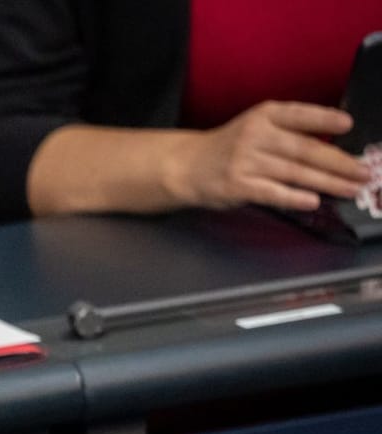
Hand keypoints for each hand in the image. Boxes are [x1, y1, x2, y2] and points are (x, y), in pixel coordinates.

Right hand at [173, 101, 367, 211]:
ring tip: (351, 189)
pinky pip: (272, 193)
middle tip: (363, 171)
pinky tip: (313, 201)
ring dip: (327, 182)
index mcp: (264, 116)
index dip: (325, 119)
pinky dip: (294, 198)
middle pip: (305, 149)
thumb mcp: (256, 127)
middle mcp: (255, 136)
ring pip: (294, 172)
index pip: (300, 115)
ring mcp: (245, 162)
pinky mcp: (238, 187)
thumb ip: (289, 132)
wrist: (187, 166)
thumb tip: (332, 147)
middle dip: (339, 162)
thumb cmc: (229, 148)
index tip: (348, 125)